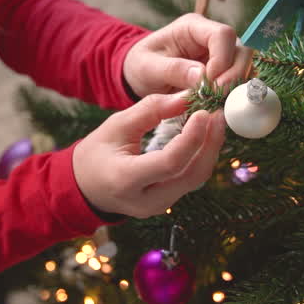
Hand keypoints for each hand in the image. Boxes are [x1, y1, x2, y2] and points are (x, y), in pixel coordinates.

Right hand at [73, 92, 224, 218]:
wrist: (85, 186)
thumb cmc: (97, 153)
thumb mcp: (116, 125)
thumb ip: (150, 110)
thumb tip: (186, 97)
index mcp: (126, 180)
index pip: (170, 163)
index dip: (191, 138)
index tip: (204, 113)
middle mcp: (146, 200)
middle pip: (191, 175)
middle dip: (209, 143)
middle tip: (217, 114)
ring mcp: (159, 206)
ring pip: (195, 179)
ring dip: (209, 149)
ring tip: (215, 121)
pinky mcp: (167, 203)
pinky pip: (190, 180)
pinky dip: (201, 156)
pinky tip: (205, 136)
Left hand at [123, 13, 242, 97]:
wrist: (139, 76)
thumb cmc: (140, 65)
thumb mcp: (148, 67)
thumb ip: (173, 69)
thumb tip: (203, 75)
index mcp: (192, 27)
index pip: (222, 34)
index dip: (222, 58)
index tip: (210, 82)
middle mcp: (210, 37)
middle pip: (240, 49)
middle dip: (234, 74)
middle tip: (218, 96)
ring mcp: (218, 55)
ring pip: (243, 66)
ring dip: (235, 85)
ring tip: (218, 102)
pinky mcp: (221, 72)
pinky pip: (237, 80)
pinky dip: (233, 93)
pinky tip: (220, 104)